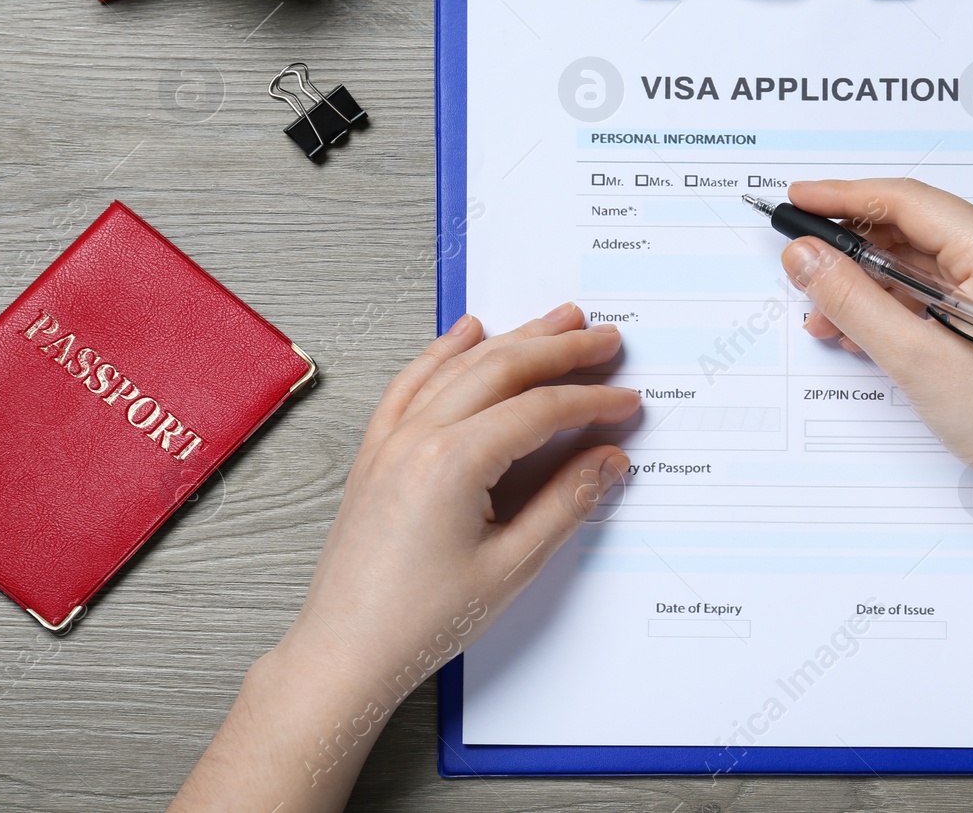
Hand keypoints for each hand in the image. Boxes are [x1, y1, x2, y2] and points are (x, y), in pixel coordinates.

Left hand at [275, 303, 639, 698]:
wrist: (346, 651)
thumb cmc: (420, 620)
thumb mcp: (511, 566)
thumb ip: (566, 503)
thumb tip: (607, 461)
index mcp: (453, 462)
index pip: (540, 409)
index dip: (592, 401)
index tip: (626, 402)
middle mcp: (418, 438)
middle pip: (502, 368)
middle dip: (560, 348)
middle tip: (605, 338)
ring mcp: (391, 441)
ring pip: (460, 366)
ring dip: (513, 338)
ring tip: (555, 320)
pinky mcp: (377, 453)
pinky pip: (413, 383)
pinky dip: (444, 352)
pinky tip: (467, 333)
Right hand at [782, 179, 972, 482]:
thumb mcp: (916, 359)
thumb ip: (852, 300)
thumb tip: (807, 257)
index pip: (910, 202)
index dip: (846, 199)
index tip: (802, 200)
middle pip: (915, 231)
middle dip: (853, 254)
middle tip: (805, 265)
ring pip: (922, 266)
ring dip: (869, 287)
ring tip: (826, 316)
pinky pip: (938, 293)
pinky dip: (897, 308)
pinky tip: (863, 331)